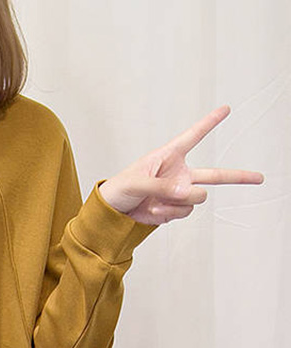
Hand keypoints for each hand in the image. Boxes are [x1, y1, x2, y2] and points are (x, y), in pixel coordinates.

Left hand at [97, 105, 264, 225]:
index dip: (210, 123)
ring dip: (178, 203)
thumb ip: (162, 187)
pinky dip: (169, 214)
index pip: (193, 136)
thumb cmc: (120, 189)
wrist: (112, 212)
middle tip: (259, 178)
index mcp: (169, 156)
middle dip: (238, 177)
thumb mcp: (137, 183)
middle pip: (215, 174)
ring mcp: (178, 193)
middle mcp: (179, 174)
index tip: (225, 109)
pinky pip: (183, 213)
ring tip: (156, 203)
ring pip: (196, 199)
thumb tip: (186, 194)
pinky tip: (154, 211)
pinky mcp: (174, 209)